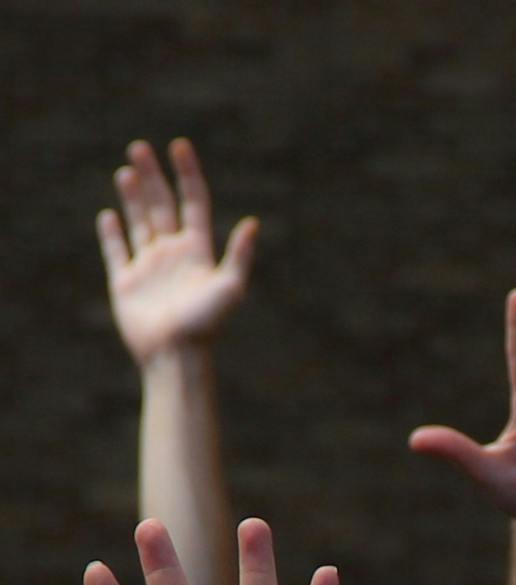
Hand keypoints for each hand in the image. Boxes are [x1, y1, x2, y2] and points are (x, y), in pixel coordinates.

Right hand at [98, 139, 258, 363]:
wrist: (176, 355)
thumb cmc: (206, 324)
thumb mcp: (230, 287)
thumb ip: (240, 255)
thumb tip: (253, 222)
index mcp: (198, 251)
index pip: (193, 202)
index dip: (187, 174)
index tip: (180, 146)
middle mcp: (174, 254)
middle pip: (162, 205)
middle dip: (153, 177)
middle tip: (140, 146)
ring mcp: (149, 266)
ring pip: (139, 222)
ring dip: (133, 196)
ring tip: (126, 170)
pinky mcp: (126, 282)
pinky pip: (117, 251)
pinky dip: (112, 233)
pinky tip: (109, 215)